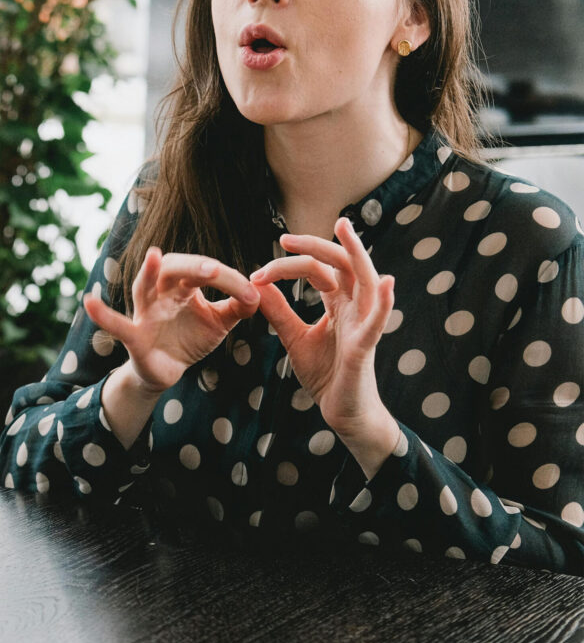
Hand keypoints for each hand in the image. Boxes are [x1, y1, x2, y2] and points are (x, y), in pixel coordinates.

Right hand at [84, 248, 260, 393]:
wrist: (167, 371)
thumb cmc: (190, 337)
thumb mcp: (219, 322)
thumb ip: (239, 307)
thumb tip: (260, 293)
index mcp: (184, 285)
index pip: (205, 272)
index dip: (229, 281)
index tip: (252, 295)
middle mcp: (161, 292)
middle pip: (173, 268)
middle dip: (193, 266)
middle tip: (213, 270)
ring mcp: (144, 312)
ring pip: (144, 286)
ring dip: (148, 272)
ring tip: (152, 257)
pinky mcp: (133, 336)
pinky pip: (117, 324)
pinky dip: (103, 315)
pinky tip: (88, 303)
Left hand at [250, 218, 398, 475]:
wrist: (341, 412)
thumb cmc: (325, 374)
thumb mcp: (294, 338)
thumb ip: (279, 312)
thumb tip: (257, 284)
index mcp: (338, 304)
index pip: (317, 270)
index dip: (288, 265)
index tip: (258, 272)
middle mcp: (354, 308)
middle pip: (340, 264)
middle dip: (316, 246)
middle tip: (285, 238)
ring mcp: (363, 325)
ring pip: (365, 280)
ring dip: (356, 253)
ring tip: (345, 229)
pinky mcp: (366, 347)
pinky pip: (378, 322)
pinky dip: (383, 303)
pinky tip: (386, 282)